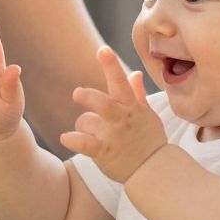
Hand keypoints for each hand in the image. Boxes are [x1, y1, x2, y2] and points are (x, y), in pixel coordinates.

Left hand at [59, 46, 166, 181]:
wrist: (154, 169)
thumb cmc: (149, 139)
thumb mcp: (147, 114)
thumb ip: (137, 93)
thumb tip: (135, 73)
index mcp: (131, 106)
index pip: (121, 81)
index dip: (111, 65)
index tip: (103, 50)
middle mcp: (121, 118)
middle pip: (101, 102)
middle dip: (87, 96)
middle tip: (77, 94)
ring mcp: (112, 135)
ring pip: (85, 121)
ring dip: (82, 126)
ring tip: (91, 134)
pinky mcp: (104, 152)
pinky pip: (83, 143)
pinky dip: (73, 140)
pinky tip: (65, 138)